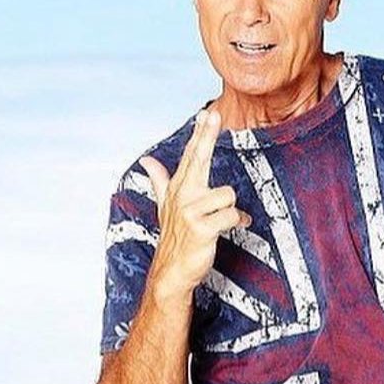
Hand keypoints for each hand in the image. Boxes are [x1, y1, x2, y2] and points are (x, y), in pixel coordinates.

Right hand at [139, 110, 251, 296]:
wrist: (172, 271)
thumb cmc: (175, 236)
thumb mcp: (165, 205)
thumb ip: (160, 180)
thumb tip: (147, 161)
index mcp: (179, 188)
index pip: (191, 155)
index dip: (200, 133)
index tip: (207, 113)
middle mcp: (183, 195)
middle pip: (198, 159)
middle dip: (206, 136)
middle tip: (213, 115)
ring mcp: (190, 211)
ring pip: (227, 194)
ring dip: (230, 209)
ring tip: (221, 220)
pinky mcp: (201, 228)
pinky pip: (231, 215)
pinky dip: (236, 222)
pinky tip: (232, 227)